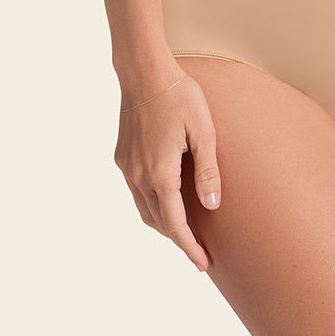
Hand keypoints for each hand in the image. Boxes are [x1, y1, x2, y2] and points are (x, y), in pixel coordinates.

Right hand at [113, 64, 222, 271]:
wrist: (144, 71)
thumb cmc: (179, 96)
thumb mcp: (203, 131)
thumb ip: (208, 170)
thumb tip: (212, 205)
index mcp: (160, 173)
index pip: (175, 224)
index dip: (190, 247)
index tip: (203, 264)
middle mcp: (138, 176)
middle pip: (158, 222)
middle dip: (179, 239)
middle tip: (200, 251)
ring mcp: (127, 167)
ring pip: (144, 210)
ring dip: (164, 224)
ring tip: (185, 231)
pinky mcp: (122, 157)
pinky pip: (136, 192)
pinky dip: (152, 205)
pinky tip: (166, 199)